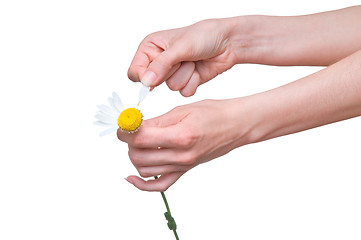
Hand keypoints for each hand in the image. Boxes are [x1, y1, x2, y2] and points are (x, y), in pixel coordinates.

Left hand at [117, 99, 248, 190]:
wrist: (235, 125)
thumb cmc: (213, 113)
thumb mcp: (182, 110)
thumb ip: (156, 121)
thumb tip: (133, 125)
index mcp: (181, 136)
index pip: (141, 138)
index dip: (126, 130)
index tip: (123, 123)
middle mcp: (182, 155)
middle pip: (139, 156)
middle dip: (128, 142)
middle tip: (130, 130)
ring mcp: (183, 166)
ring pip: (144, 170)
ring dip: (134, 156)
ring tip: (138, 143)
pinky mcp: (185, 170)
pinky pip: (160, 185)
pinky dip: (142, 185)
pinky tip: (132, 177)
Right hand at [128, 19, 236, 96]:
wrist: (227, 43)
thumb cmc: (203, 36)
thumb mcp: (180, 48)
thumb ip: (161, 65)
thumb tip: (146, 82)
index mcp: (151, 47)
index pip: (135, 71)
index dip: (143, 77)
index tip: (154, 78)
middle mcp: (159, 61)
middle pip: (154, 82)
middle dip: (171, 72)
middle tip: (183, 58)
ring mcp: (172, 73)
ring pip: (171, 88)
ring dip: (185, 75)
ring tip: (193, 61)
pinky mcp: (185, 82)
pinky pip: (184, 92)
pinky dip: (193, 82)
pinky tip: (199, 70)